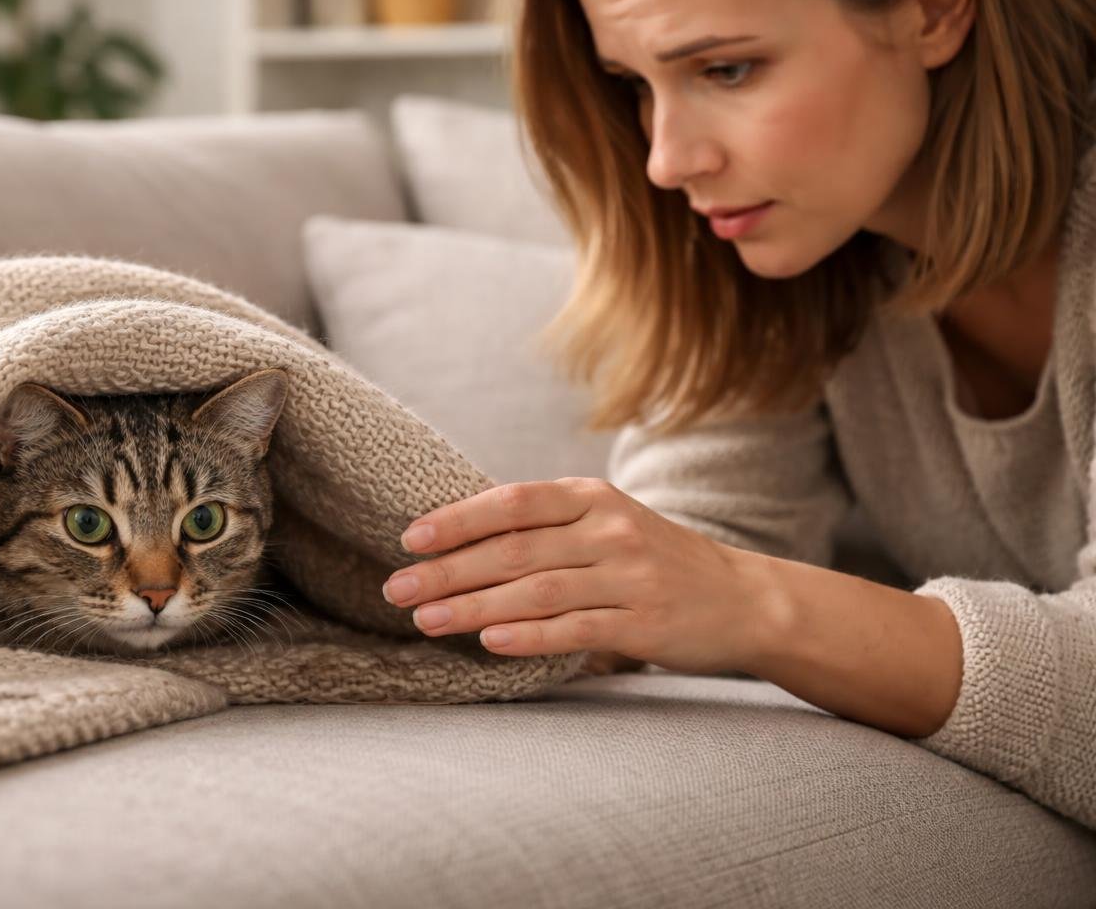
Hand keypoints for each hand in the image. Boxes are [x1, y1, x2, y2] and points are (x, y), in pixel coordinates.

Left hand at [385, 477, 774, 673]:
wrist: (745, 599)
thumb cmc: (654, 560)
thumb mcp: (606, 521)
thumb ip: (546, 525)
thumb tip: (457, 539)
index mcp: (592, 497)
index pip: (512, 501)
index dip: (457, 519)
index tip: (409, 539)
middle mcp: (610, 530)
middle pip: (512, 550)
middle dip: (447, 571)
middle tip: (395, 589)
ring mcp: (629, 577)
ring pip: (534, 591)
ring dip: (472, 607)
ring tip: (425, 620)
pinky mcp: (644, 624)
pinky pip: (573, 630)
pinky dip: (527, 636)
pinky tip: (489, 643)